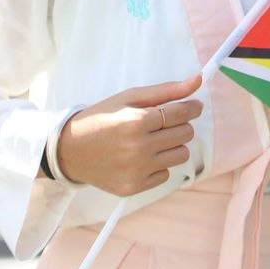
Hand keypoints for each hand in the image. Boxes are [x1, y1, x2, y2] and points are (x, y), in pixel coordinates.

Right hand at [56, 74, 202, 195]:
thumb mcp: (130, 97)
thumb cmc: (103, 118)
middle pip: (185, 134)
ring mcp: (137, 171)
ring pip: (181, 155)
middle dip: (180, 125)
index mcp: (136, 121)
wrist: (72, 150)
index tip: (194, 106)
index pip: (181, 113)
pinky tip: (142, 156)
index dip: (192, 107)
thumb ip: (166, 90)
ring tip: (154, 139)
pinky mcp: (135, 187)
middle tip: (163, 122)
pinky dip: (159, 164)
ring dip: (173, 145)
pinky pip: (166, 174)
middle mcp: (139, 148)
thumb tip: (197, 81)